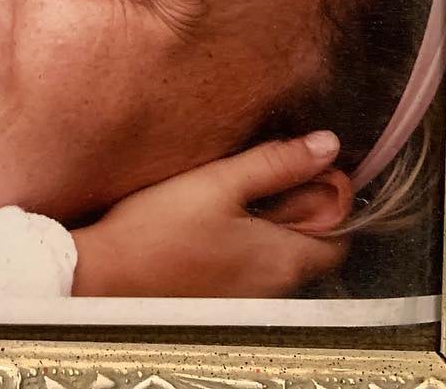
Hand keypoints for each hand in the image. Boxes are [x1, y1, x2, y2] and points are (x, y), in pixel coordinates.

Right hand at [70, 132, 350, 297]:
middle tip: (262, 176)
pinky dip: (242, 244)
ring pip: (277, 257)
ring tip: (230, 195)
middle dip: (298, 212)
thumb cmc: (158, 229)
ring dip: (268, 227)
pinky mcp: (218, 298)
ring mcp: (245, 298)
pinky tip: (208, 222)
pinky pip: (248, 269)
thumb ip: (276, 163)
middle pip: (310, 247)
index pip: (340, 237)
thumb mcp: (218, 182)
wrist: (104, 274)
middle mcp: (273, 287)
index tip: (305, 170)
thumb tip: (328, 146)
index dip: (331, 202)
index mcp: (283, 259)